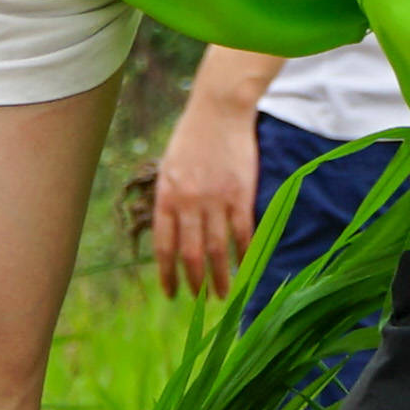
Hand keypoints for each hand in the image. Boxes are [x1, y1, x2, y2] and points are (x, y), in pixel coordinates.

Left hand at [151, 99, 259, 299]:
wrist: (219, 109)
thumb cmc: (191, 138)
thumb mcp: (169, 169)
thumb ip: (170, 201)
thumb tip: (173, 237)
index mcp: (167, 196)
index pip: (165, 246)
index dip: (168, 274)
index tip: (172, 293)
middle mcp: (189, 202)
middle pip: (192, 254)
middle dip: (195, 282)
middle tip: (201, 300)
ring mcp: (216, 198)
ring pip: (218, 250)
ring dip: (220, 277)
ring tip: (223, 295)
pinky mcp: (241, 194)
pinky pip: (242, 233)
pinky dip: (244, 254)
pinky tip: (245, 267)